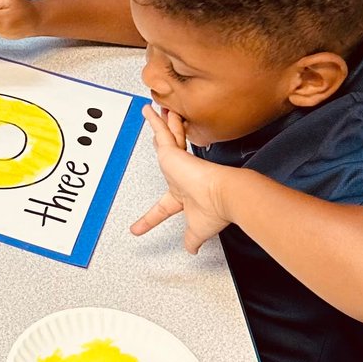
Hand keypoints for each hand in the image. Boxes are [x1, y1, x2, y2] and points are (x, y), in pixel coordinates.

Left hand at [130, 105, 233, 252]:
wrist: (223, 194)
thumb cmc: (213, 210)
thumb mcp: (196, 232)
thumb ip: (192, 241)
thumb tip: (192, 251)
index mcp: (182, 196)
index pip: (163, 205)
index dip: (150, 215)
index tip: (138, 225)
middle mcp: (180, 176)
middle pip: (168, 154)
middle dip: (162, 142)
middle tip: (157, 131)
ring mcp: (177, 162)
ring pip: (167, 138)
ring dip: (162, 125)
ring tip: (154, 111)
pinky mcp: (173, 151)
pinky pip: (161, 131)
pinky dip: (153, 120)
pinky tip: (147, 110)